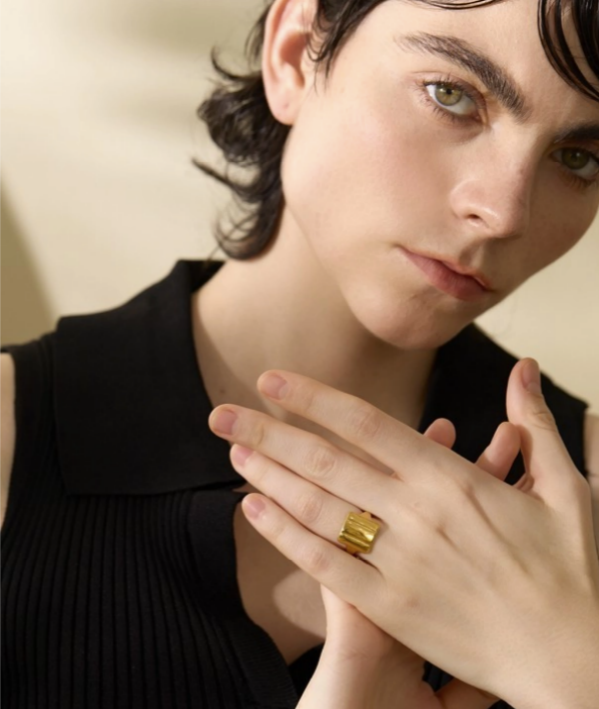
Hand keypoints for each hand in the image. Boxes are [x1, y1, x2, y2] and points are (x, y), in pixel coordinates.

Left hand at [209, 359, 598, 707]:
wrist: (577, 658)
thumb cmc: (576, 573)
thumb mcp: (568, 490)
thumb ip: (536, 425)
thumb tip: (525, 370)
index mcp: (453, 480)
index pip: (368, 424)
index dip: (315, 398)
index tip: (272, 380)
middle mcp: (417, 515)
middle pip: (326, 463)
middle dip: (268, 434)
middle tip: (220, 414)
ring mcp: (400, 563)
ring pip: (318, 509)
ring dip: (269, 478)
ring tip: (233, 453)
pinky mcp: (392, 608)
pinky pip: (326, 567)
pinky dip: (286, 536)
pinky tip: (255, 511)